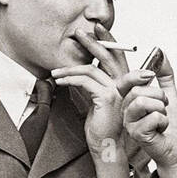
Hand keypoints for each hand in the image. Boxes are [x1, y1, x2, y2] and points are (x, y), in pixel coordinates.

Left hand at [51, 26, 156, 175]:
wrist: (105, 147)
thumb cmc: (100, 128)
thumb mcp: (94, 102)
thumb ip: (90, 86)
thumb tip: (77, 74)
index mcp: (121, 85)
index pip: (115, 57)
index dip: (107, 41)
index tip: (94, 30)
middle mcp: (122, 85)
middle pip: (107, 56)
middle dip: (92, 41)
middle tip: (78, 32)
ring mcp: (116, 90)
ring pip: (89, 70)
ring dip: (69, 69)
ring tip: (55, 72)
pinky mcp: (106, 97)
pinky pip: (84, 81)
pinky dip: (69, 80)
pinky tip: (59, 82)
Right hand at [120, 50, 176, 177]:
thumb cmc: (171, 127)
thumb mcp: (170, 94)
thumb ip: (165, 74)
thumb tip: (161, 53)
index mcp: (131, 100)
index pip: (126, 81)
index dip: (136, 74)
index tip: (149, 73)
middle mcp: (127, 110)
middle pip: (138, 90)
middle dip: (159, 96)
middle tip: (163, 107)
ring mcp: (130, 122)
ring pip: (143, 101)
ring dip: (161, 109)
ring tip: (162, 118)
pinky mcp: (136, 133)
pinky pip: (153, 117)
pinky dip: (164, 122)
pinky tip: (161, 129)